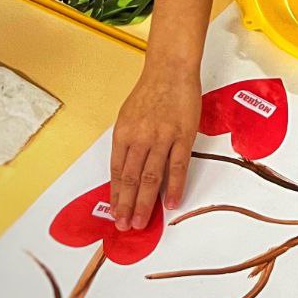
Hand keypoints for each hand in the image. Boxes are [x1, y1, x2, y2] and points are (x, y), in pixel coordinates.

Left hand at [110, 68, 200, 229]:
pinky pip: (177, 166)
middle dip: (126, 206)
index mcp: (123, 134)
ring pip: (151, 177)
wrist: (171, 70)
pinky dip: (174, 187)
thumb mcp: (128, 117)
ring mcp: (162, 138)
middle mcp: (139, 138)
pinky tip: (171, 203)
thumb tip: (126, 171)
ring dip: (145, 202)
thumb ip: (127, 143)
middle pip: (131, 179)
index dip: (115, 196)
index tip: (114, 213)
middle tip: (125, 226)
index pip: (116, 172)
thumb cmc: (150, 93)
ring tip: (141, 222)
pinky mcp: (183, 136)